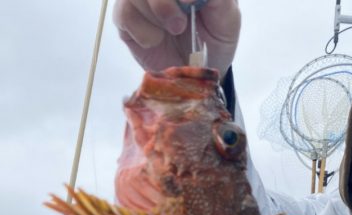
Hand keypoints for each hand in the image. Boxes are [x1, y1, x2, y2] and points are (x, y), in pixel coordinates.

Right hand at [113, 0, 240, 76]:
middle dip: (163, 3)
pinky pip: (124, 14)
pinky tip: (157, 40)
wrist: (198, 71)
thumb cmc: (214, 39)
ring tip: (173, 31)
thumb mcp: (227, 16)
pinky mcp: (125, 16)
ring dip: (156, 17)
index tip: (191, 3)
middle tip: (179, 25)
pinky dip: (144, 32)